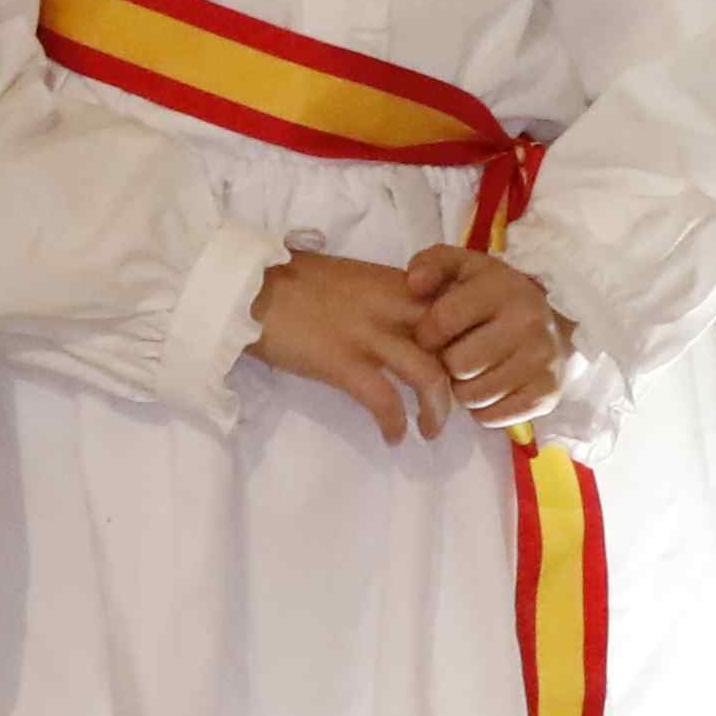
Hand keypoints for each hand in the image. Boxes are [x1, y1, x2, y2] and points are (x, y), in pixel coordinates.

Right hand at [252, 250, 462, 439]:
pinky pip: (385, 401)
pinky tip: (393, 437)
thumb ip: (385, 296)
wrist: (248, 286)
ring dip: (439, 409)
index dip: (467, 338)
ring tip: (432, 430)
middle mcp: (393, 305)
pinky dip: (395, 424)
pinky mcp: (343, 364)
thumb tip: (406, 322)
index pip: (456, 307)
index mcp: (397, 281)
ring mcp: (369, 335)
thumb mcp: (354, 278)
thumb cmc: (293, 281)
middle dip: (464, 375)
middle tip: (460, 399)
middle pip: (453, 341)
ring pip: (430, 375)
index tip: (463, 361)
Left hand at [403, 241, 577, 426]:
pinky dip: (483, 408)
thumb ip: (431, 264)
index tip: (432, 334)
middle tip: (457, 353)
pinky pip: (491, 417)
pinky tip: (491, 386)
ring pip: (472, 396)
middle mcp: (529, 324)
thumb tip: (414, 284)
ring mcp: (542, 362)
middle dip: (448, 362)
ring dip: (464, 388)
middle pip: (458, 365)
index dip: (426, 334)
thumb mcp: (463, 268)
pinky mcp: (547, 395)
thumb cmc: (494, 297)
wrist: (554, 326)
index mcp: (503, 289)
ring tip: (474, 370)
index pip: (442, 321)